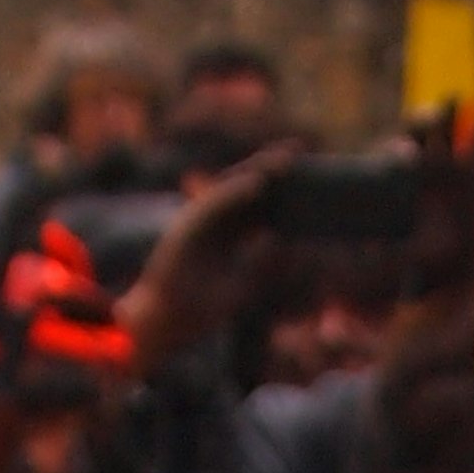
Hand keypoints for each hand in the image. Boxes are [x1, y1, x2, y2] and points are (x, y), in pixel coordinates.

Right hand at [119, 141, 300, 378]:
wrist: (166, 321)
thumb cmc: (200, 310)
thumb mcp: (240, 285)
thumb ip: (258, 263)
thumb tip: (276, 238)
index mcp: (227, 235)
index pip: (257, 205)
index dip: (280, 190)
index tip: (307, 175)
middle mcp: (213, 222)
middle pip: (246, 188)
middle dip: (271, 168)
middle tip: (300, 150)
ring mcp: (199, 220)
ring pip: (232, 188)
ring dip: (258, 171)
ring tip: (286, 160)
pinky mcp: (188, 225)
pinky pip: (215, 203)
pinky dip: (236, 191)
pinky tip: (258, 182)